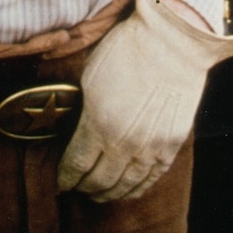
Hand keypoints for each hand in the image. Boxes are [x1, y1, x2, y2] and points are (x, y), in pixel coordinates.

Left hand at [56, 0, 232, 202]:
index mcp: (98, 124)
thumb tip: (74, 128)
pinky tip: (127, 189)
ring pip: (125, 186)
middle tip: (77, 187)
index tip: (60, 181)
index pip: (75, 166)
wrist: (172, 40)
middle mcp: (123, 144)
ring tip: (99, 192)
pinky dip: (136, 189)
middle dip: (84, 187)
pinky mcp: (171, 145)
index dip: (65, 178)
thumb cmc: (127, 48)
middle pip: (99, 181)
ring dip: (109, 193)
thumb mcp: (91, 74)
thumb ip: (82, 108)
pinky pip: (151, 179)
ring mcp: (150, 148)